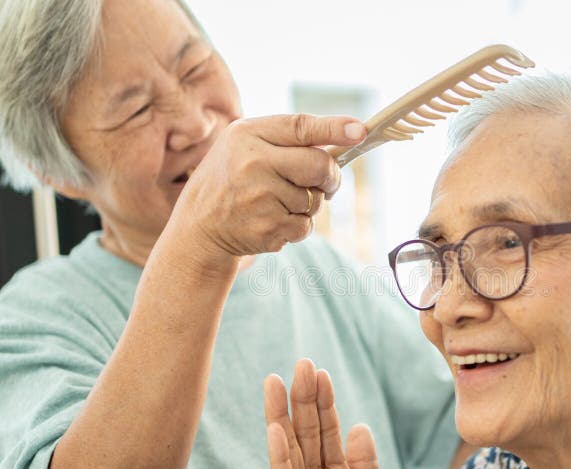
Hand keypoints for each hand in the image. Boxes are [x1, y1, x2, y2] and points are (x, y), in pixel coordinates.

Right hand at [170, 114, 365, 270]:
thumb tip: (343, 138)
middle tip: (326, 181)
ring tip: (279, 202)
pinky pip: (306, 226)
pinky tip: (274, 219)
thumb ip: (287, 139)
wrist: (198, 226)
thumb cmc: (232, 178)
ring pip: (315, 200)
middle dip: (331, 176)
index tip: (360, 130)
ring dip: (309, 204)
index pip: (301, 127)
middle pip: (320, 166)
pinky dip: (298, 225)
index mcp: (248, 135)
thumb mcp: (245, 145)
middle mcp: (253, 163)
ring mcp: (260, 198)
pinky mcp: (267, 228)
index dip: (334, 129)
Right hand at [264, 359, 392, 468]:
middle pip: (308, 434)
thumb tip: (357, 427)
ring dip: (282, 416)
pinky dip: (279, 457)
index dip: (325, 403)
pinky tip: (276, 430)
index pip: (329, 433)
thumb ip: (366, 467)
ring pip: (289, 451)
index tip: (320, 373)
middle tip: (301, 364)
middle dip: (304, 399)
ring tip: (275, 382)